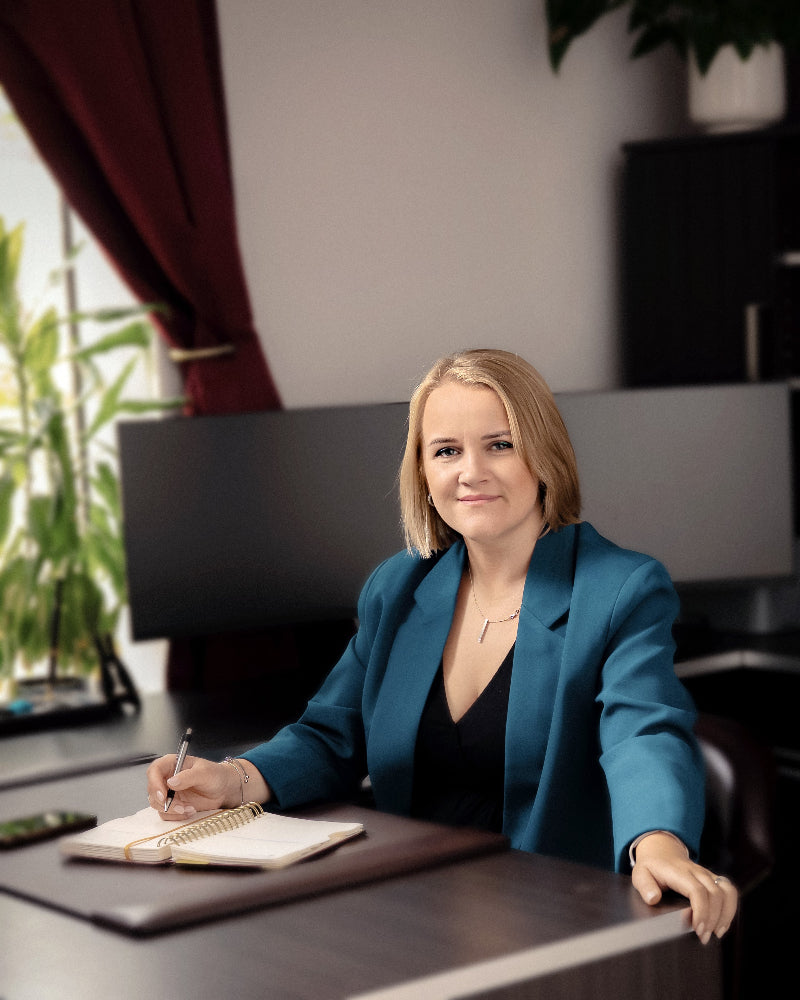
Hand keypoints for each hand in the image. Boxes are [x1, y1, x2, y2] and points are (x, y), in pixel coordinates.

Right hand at [145, 754, 267, 820]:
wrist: (224, 789)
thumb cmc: (216, 775)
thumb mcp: (205, 772)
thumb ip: (188, 776)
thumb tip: (171, 782)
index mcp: (172, 764)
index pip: (154, 770)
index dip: (154, 782)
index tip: (163, 795)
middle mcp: (167, 778)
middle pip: (152, 790)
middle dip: (164, 801)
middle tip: (180, 806)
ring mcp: (169, 792)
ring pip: (157, 804)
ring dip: (172, 810)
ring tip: (189, 808)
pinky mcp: (173, 805)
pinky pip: (166, 814)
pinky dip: (176, 816)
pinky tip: (190, 811)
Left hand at [631, 833, 738, 942]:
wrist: (662, 851)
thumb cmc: (652, 866)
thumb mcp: (640, 874)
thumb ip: (645, 886)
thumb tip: (654, 899)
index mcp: (679, 872)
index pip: (697, 890)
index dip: (701, 911)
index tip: (697, 929)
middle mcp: (697, 871)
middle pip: (715, 893)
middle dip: (713, 919)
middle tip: (703, 937)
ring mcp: (707, 874)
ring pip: (727, 891)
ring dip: (726, 914)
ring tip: (716, 933)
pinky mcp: (713, 879)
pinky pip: (729, 891)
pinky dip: (731, 908)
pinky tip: (723, 923)